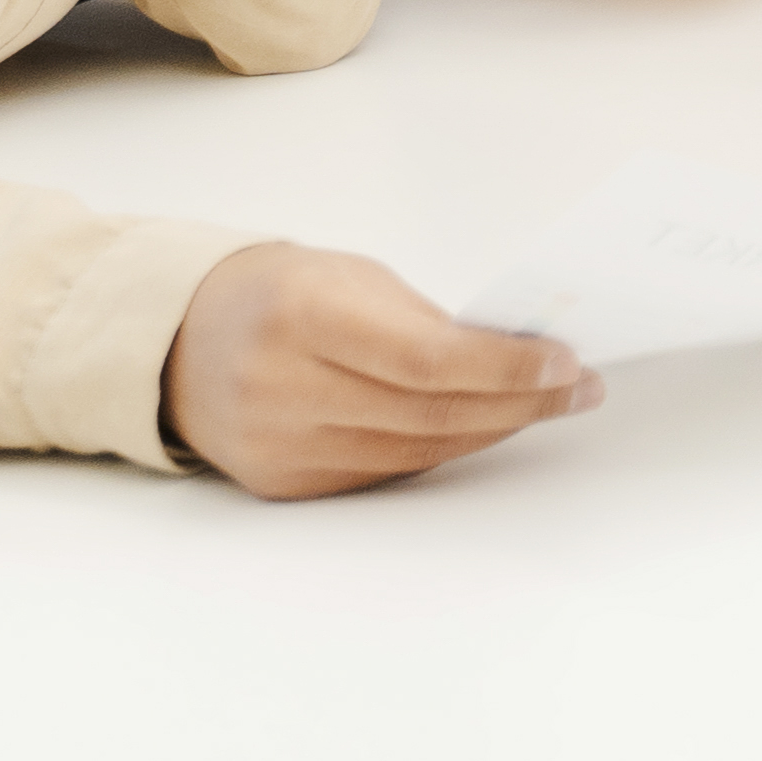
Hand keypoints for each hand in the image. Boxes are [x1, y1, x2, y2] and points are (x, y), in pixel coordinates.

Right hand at [164, 240, 601, 495]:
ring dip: (492, 428)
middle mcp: (281, 387)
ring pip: (416, 451)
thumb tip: (520, 357)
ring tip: (547, 403)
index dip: (506, 368)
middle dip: (519, 403)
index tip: (567, 363)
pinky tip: (483, 423)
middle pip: (429, 414)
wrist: (183, 340)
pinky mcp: (283, 483)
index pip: (425, 359)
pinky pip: (386, 470)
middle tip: (579, 388)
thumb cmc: (282, 292)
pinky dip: (443, 447)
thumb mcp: (352, 277)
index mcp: (300, 316)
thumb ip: (425, 322)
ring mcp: (278, 444)